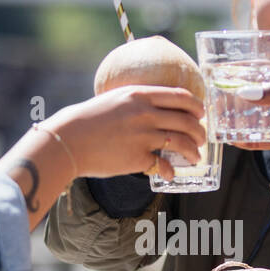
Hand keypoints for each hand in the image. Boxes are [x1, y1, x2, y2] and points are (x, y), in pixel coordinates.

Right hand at [46, 86, 206, 182]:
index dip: (196, 106)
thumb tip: (153, 107)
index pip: (180, 97)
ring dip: (192, 152)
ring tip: (194, 158)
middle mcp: (146, 114)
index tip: (201, 113)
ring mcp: (143, 136)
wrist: (68, 139)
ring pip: (181, 143)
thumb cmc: (87, 119)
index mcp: (140, 95)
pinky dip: (170, 171)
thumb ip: (136, 102)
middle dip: (199, 132)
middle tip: (201, 138)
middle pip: (186, 121)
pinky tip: (170, 175)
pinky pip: (163, 165)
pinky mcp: (137, 158)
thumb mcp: (114, 99)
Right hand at [234, 67, 269, 185]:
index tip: (231, 71)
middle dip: (246, 96)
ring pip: (266, 118)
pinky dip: (255, 141)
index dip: (253, 71)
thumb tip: (246, 92)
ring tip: (225, 118)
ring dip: (248, 119)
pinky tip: (237, 141)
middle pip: (267, 95)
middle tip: (221, 96)